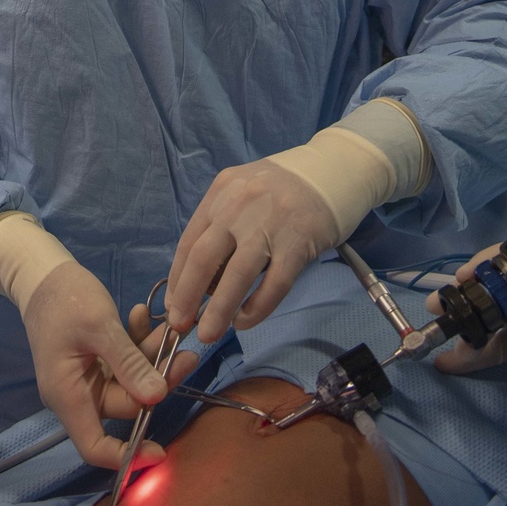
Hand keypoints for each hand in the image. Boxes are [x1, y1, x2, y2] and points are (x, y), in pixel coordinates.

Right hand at [23, 262, 198, 467]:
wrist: (43, 274)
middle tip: (186, 355)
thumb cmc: (64, 300)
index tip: (161, 452)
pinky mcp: (98, 360)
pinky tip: (144, 315)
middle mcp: (78, 394)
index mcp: (68, 395)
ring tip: (173, 329)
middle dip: (156, 382)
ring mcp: (89, 377)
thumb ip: (128, 363)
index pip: (95, 446)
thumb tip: (158, 398)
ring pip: (131, 382)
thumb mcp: (99, 328)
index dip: (127, 455)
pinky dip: (138, 344)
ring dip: (152, 358)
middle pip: (125, 406)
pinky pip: (125, 363)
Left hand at [166, 157, 339, 343]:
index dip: (178, 280)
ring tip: (209, 333)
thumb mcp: (242, 195)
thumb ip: (221, 227)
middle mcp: (239, 205)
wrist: (333, 172)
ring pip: (237, 275)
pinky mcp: (298, 242)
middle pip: (204, 258)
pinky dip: (256, 308)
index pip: (189, 242)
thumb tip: (202, 283)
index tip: (174, 307)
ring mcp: (270, 223)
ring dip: (219, 310)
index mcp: (221, 192)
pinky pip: (274, 284)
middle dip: (188, 297)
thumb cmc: (281, 190)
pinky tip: (245, 320)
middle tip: (181, 325)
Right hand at [428, 247, 506, 405]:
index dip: (490, 263)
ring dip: (463, 328)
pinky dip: (471, 357)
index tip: (467, 277)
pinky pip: (495, 351)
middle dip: (466, 295)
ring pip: (490, 320)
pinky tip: (450, 363)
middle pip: (496, 287)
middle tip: (440, 306)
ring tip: (437, 338)